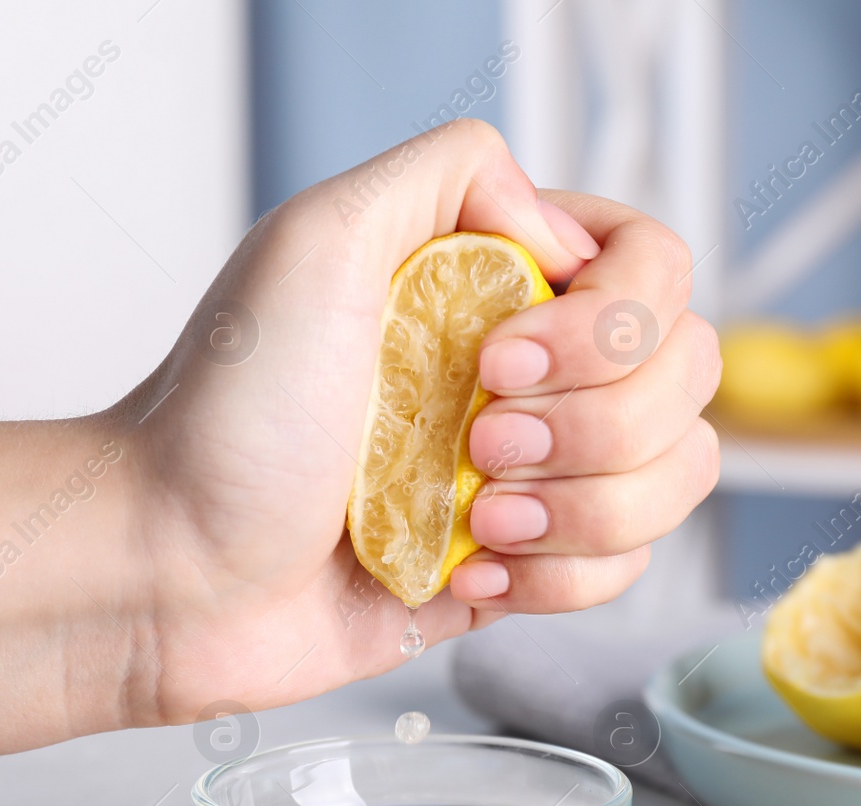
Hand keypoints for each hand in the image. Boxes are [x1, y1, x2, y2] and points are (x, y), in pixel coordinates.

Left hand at [112, 119, 720, 723]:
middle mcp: (531, 370)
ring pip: (674, 476)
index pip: (656, 268)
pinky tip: (465, 573)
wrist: (175, 571)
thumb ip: (449, 172)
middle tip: (478, 444)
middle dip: (595, 424)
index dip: (613, 321)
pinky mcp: (529, 565)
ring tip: (476, 519)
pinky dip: (559, 577)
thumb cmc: (228, 416)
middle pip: (686, 375)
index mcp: (494, 282)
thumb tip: (561, 229)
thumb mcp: (316, 238)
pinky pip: (626, 566)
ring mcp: (538, 471)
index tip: (502, 355)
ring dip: (584, 507)